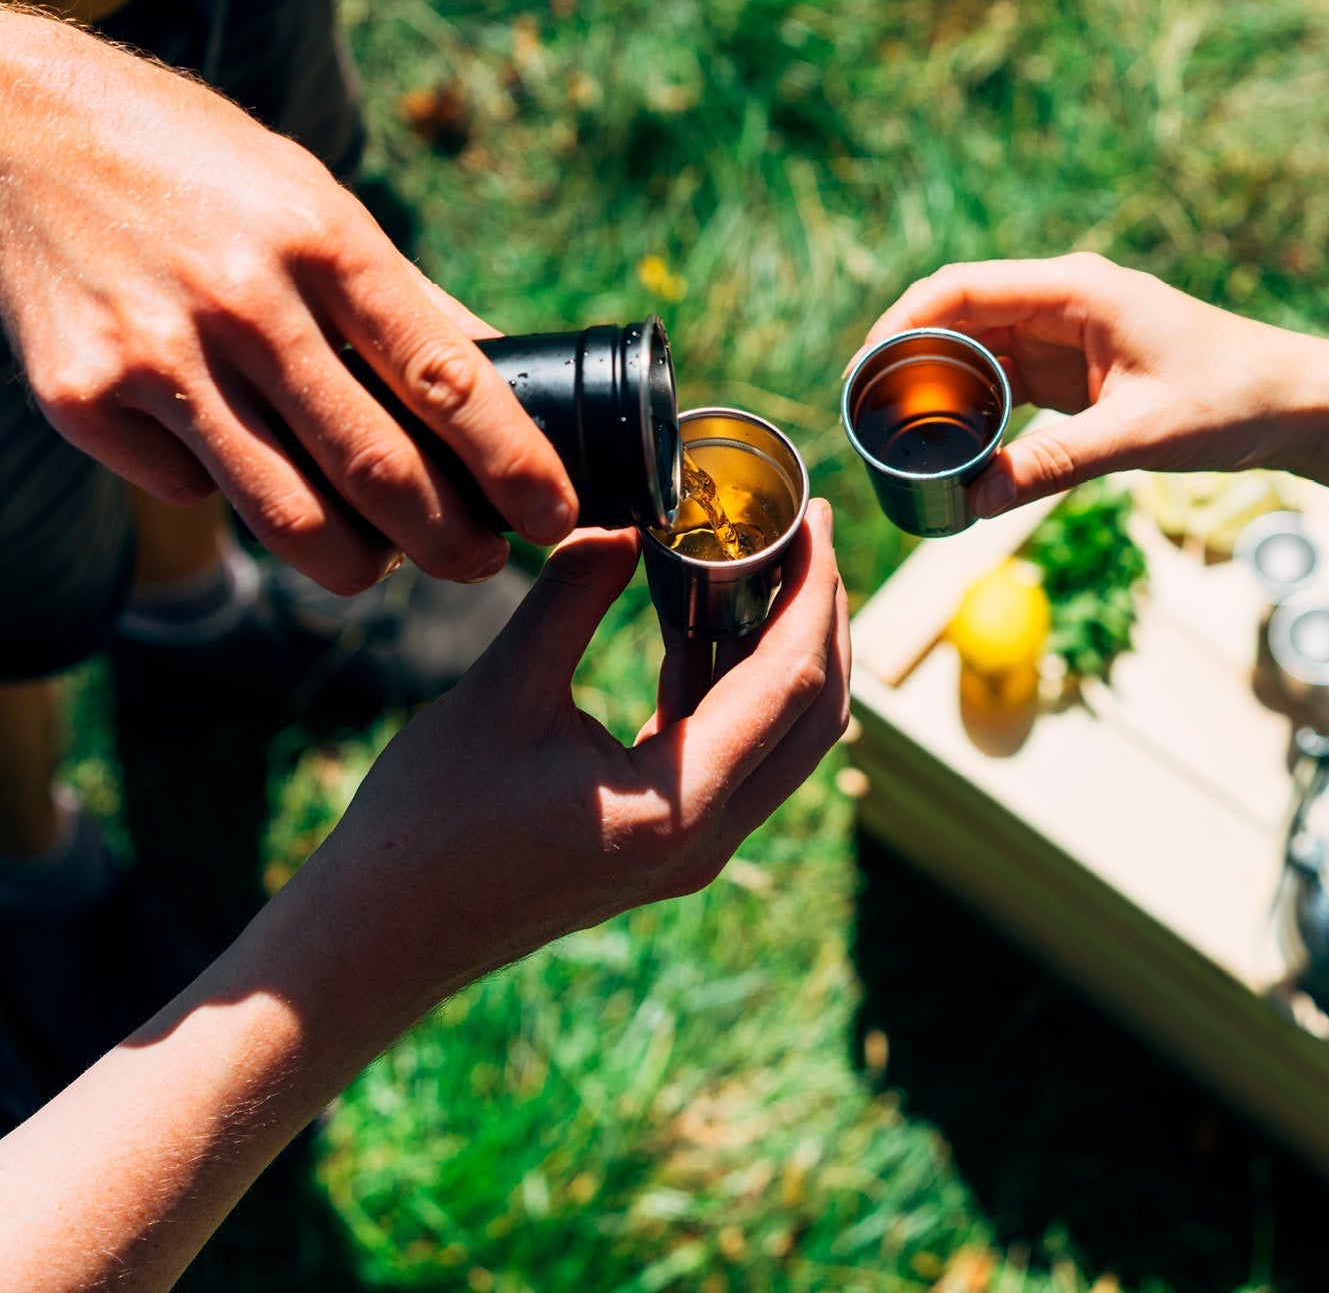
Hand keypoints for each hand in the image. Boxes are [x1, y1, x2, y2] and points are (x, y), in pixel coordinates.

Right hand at [0, 10, 576, 593]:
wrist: (20, 126)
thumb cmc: (199, 166)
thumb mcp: (317, 199)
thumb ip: (408, 298)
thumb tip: (503, 373)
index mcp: (324, 239)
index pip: (446, 379)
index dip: (515, 463)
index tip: (556, 514)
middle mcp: (243, 298)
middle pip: (377, 469)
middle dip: (452, 542)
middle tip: (481, 560)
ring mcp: (156, 352)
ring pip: (287, 514)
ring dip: (358, 561)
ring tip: (386, 557)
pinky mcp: (83, 396)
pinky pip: (189, 491)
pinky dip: (230, 499)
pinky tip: (242, 466)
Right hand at [321, 501, 849, 997]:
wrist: (383, 936)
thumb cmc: (430, 823)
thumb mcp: (503, 690)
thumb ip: (572, 598)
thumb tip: (622, 523)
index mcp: (681, 803)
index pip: (791, 680)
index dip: (813, 589)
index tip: (814, 517)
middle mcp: (707, 835)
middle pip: (812, 714)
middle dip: (821, 617)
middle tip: (807, 532)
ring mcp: (691, 847)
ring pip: (780, 738)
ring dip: (782, 652)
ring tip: (765, 566)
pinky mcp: (664, 842)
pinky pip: (729, 755)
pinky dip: (731, 687)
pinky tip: (699, 625)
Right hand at [858, 253, 1310, 514]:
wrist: (1292, 402)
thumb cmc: (1231, 399)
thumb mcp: (1138, 435)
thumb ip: (1054, 465)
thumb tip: (975, 501)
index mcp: (1075, 290)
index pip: (963, 288)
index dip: (903, 320)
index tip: (863, 365)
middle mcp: (1062, 302)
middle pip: (958, 315)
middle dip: (907, 355)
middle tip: (864, 407)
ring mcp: (1065, 334)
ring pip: (975, 347)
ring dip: (934, 381)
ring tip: (891, 426)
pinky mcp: (1072, 369)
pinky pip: (1002, 378)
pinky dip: (969, 402)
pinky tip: (946, 436)